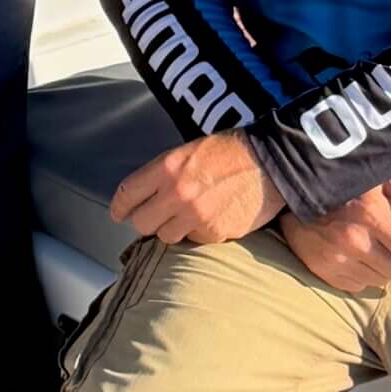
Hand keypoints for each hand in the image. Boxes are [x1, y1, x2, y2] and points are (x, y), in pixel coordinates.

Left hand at [111, 131, 280, 246]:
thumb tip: (145, 195)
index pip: (128, 194)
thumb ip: (164, 174)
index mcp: (166, 168)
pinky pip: (195, 240)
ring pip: (166, 236)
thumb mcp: (188, 151)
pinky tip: (211, 216)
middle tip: (156, 215)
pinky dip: (200, 233)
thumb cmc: (231, 152)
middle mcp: (177, 194)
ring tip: (188, 214)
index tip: (119, 213)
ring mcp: (196, 216)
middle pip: (142, 223)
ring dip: (173, 228)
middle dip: (147, 220)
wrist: (272, 162)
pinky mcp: (216, 233)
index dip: (120, 207)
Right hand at [277, 180, 390, 293]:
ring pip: (381, 281)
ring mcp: (337, 259)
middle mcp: (354, 241)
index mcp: (372, 216)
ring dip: (383, 269)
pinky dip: (363, 274)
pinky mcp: (324, 272)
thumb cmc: (342, 183)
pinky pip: (359, 286)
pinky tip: (352, 255)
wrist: (289, 195)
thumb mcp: (376, 179)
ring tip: (370, 248)